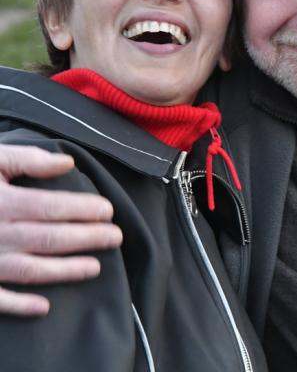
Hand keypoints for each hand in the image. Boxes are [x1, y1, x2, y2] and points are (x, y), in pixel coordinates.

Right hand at [0, 145, 122, 315]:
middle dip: (87, 238)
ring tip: (96, 267)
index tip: (108, 210)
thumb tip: (67, 162)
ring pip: (30, 270)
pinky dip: (18, 305)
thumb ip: (28, 159)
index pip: (52, 208)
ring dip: (65, 270)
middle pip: (49, 238)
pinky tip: (44, 307)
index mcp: (2, 202)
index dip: (84, 209)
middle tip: (116, 237)